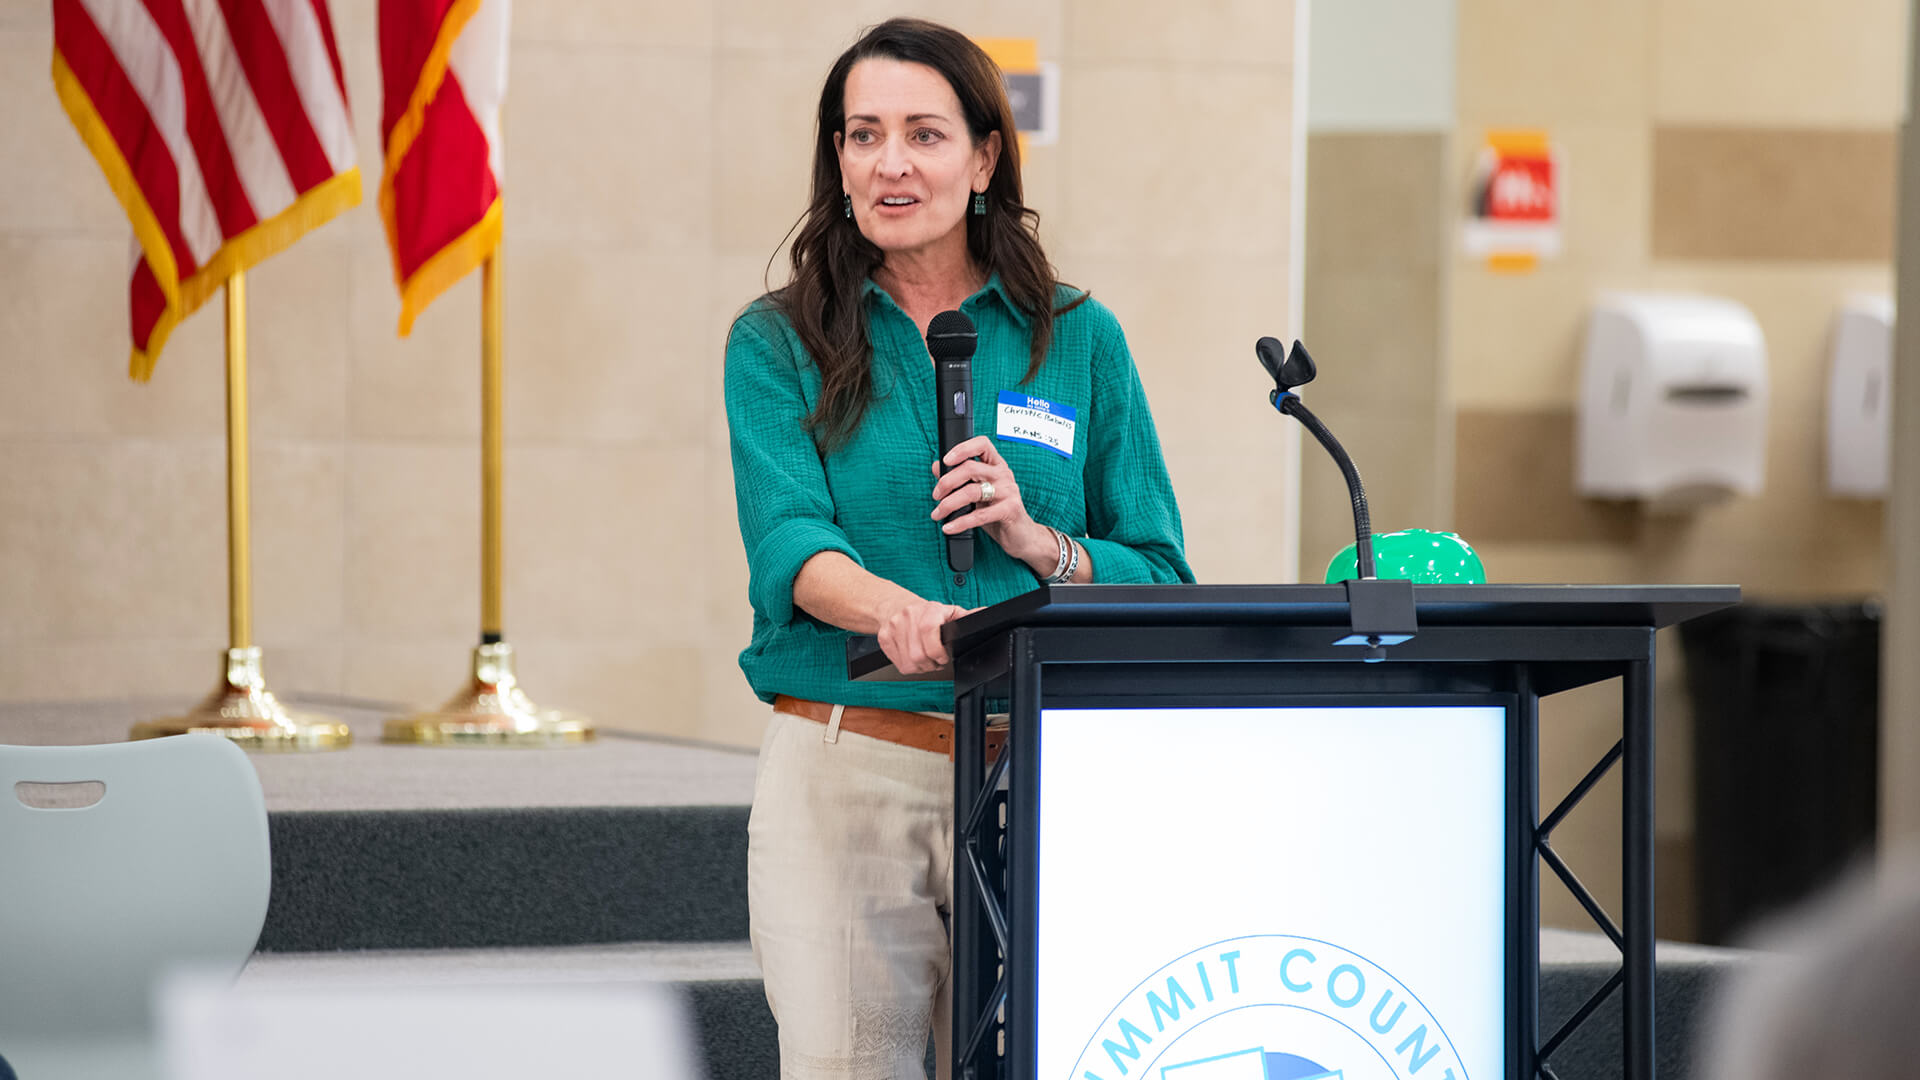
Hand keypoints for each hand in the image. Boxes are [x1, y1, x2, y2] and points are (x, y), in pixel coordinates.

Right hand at [874, 593, 968, 673]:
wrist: (895, 606)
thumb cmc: (926, 613)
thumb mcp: (947, 612)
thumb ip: (966, 616)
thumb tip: (986, 613)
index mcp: (928, 609)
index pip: (929, 629)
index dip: (938, 650)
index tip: (944, 656)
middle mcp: (908, 616)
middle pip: (919, 654)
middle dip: (932, 664)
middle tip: (937, 661)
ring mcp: (893, 628)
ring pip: (910, 662)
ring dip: (921, 667)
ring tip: (927, 660)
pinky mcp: (884, 639)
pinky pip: (899, 664)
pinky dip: (910, 666)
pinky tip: (914, 658)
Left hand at [930, 436, 1055, 568]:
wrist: (1021, 536)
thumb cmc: (997, 512)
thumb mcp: (976, 494)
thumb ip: (958, 480)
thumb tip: (936, 466)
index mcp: (996, 465)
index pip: (982, 445)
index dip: (962, 449)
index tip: (946, 460)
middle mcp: (1004, 474)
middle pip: (970, 468)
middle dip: (947, 482)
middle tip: (936, 496)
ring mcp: (1008, 491)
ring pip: (972, 491)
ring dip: (949, 504)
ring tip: (937, 514)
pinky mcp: (1010, 509)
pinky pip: (979, 515)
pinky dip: (960, 522)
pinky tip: (949, 527)